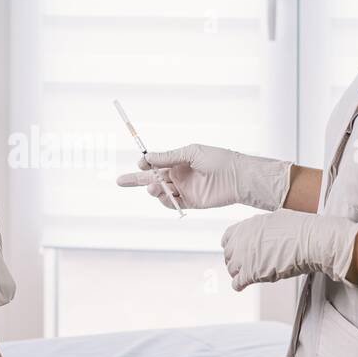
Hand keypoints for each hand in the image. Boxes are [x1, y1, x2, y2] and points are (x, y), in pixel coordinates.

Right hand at [116, 143, 291, 210]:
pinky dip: (165, 200)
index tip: (141, 163)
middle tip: (119, 181)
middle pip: (153, 178)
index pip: (156, 162)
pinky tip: (165, 194)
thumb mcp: (190, 153)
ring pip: (161, 191)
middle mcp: (180, 175)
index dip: (146, 163)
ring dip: (154, 189)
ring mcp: (184, 189)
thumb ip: (168, 157)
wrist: (238, 177)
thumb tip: (147, 158)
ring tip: (153, 187)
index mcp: (179, 160)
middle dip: (135, 180)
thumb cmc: (218, 159)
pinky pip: (172, 203)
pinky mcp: (191, 202)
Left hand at [221, 209, 357, 290]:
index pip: (227, 238)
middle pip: (228, 255)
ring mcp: (245, 256)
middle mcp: (242, 240)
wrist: (311, 241)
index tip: (236, 252)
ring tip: (244, 277)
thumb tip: (268, 230)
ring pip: (231, 269)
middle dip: (235, 261)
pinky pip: (237, 283)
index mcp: (248, 225)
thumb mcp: (278, 218)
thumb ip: (265, 227)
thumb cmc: (302, 229)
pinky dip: (239, 285)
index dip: (232, 246)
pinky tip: (242, 286)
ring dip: (238, 273)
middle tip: (242, 266)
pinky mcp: (251, 273)